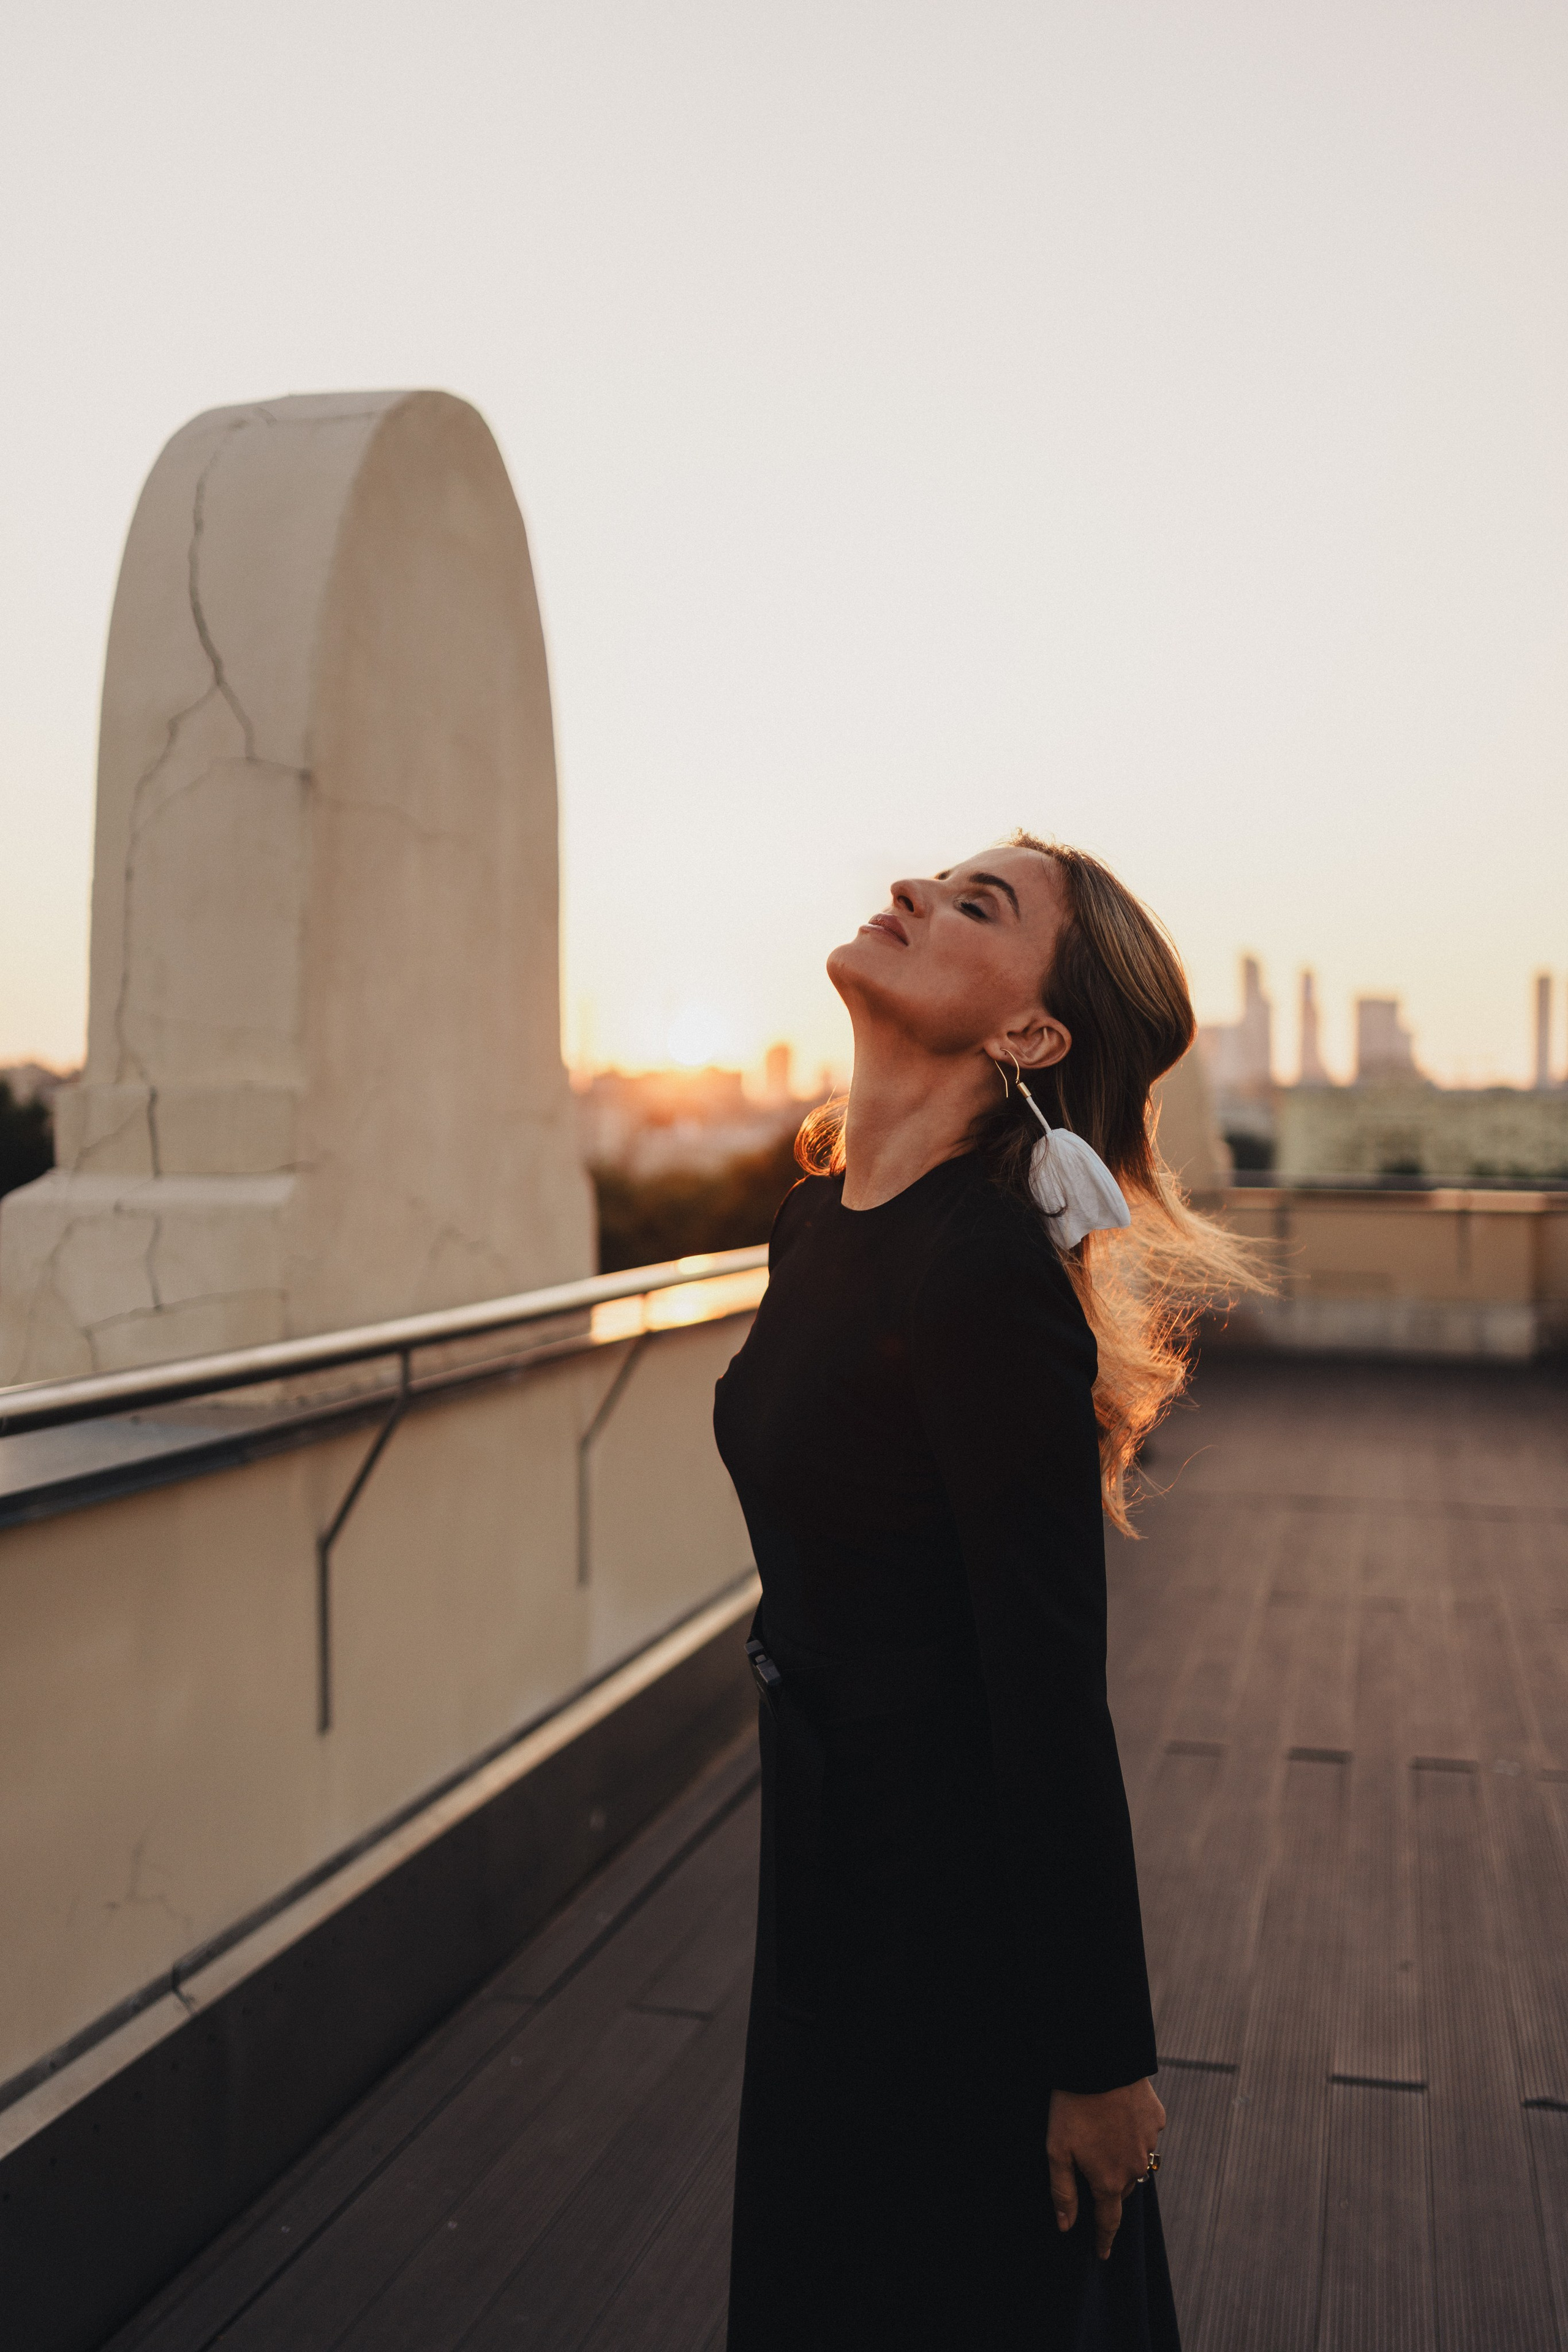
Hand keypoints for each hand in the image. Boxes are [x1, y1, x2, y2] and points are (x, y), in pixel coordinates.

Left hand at [1046, 2078, 1165, 2260]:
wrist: (1101, 2063)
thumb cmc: (1073, 2107)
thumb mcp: (1057, 2151)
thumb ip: (1063, 2192)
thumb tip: (1065, 2226)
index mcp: (1109, 2180)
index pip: (1108, 2221)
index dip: (1104, 2239)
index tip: (1103, 2254)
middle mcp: (1135, 2168)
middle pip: (1121, 2188)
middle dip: (1109, 2187)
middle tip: (1092, 2169)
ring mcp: (1149, 2144)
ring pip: (1135, 2162)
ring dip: (1122, 2158)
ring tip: (1103, 2136)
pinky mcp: (1157, 2120)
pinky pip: (1145, 2135)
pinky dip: (1133, 2132)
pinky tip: (1119, 2115)